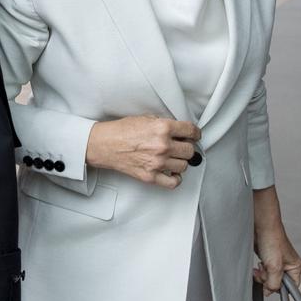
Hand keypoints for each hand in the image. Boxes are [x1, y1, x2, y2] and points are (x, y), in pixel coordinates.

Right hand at [85, 115, 201, 188]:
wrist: (104, 144)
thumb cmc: (121, 131)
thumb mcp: (145, 118)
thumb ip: (164, 124)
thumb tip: (178, 131)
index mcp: (162, 128)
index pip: (191, 131)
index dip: (195, 133)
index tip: (194, 135)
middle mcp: (162, 146)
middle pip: (190, 151)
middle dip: (187, 147)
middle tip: (181, 146)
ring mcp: (157, 163)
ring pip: (184, 166)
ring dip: (180, 161)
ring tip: (173, 158)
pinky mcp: (150, 176)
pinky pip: (173, 182)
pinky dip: (176, 178)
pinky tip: (172, 172)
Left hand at [252, 186, 300, 294]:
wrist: (260, 223)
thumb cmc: (271, 239)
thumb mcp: (274, 267)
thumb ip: (273, 283)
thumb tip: (268, 292)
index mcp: (296, 267)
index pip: (291, 288)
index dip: (279, 288)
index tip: (271, 283)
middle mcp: (288, 265)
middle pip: (278, 283)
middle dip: (268, 280)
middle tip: (264, 270)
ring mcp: (277, 262)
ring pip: (269, 278)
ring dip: (262, 275)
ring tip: (260, 266)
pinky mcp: (267, 258)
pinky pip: (263, 271)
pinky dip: (258, 271)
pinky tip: (257, 265)